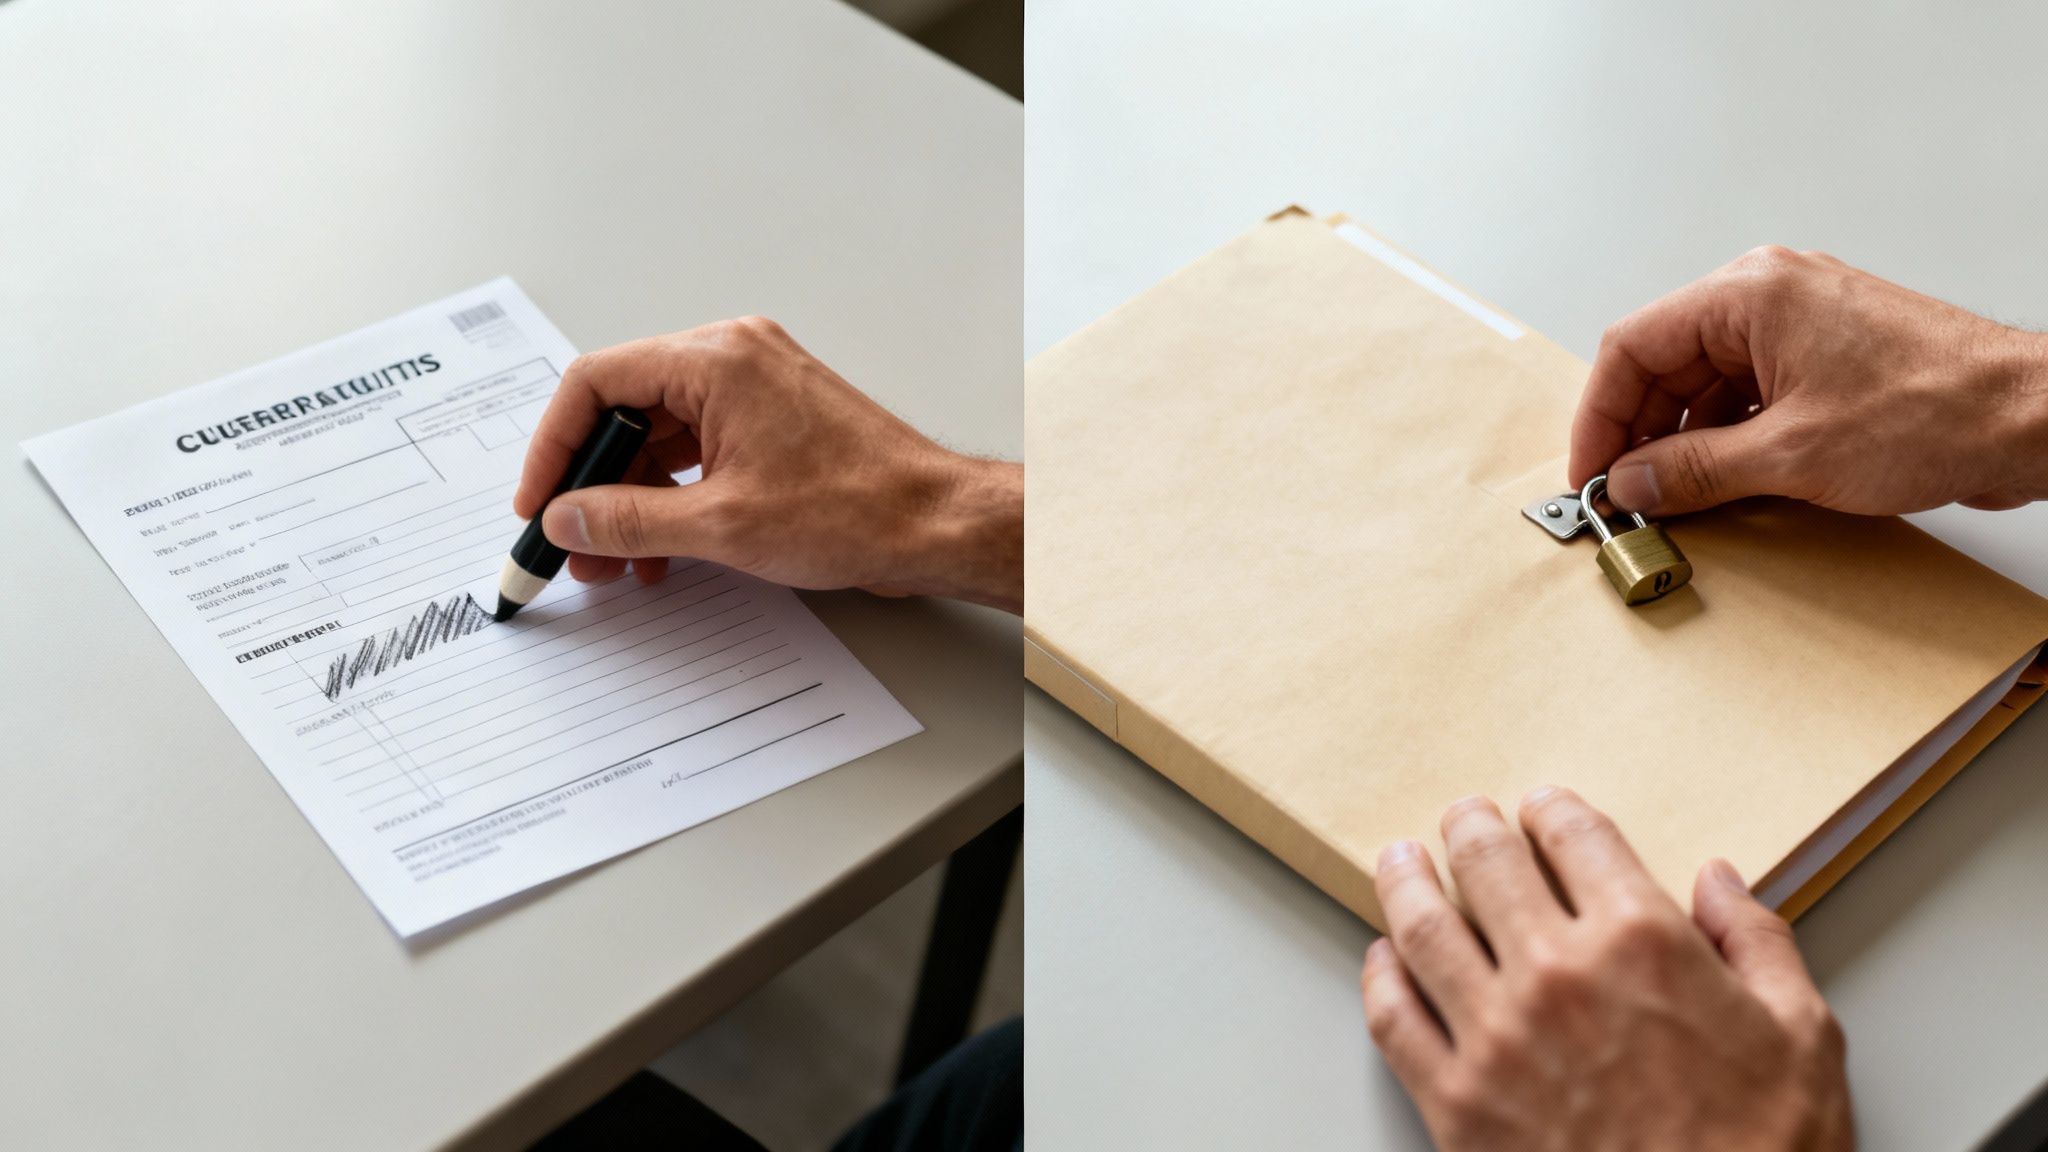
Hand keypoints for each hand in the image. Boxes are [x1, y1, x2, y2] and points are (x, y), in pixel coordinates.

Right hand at [515, 317, 1021, 613]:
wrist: (935, 524)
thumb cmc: (858, 508)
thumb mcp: (721, 524)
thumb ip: (627, 519)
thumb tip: (567, 516)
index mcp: (716, 359)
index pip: (596, 382)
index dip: (555, 446)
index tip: (540, 501)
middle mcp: (734, 358)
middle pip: (626, 408)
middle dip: (592, 483)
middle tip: (571, 541)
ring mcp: (757, 386)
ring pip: (661, 435)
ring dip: (631, 497)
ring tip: (615, 560)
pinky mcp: (774, 419)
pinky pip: (699, 447)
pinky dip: (673, 494)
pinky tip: (661, 548)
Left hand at [1360, 788, 1852, 1151]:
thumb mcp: (1804, 1039)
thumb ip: (1758, 944)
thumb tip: (1720, 881)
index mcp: (1643, 944)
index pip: (1577, 838)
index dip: (1553, 811)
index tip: (1542, 807)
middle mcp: (1557, 975)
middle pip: (1487, 865)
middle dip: (1471, 828)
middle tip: (1463, 817)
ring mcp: (1495, 1039)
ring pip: (1423, 928)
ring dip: (1406, 881)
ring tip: (1401, 860)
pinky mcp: (1455, 1103)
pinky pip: (1394, 1020)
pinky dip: (1380, 977)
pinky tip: (1382, 958)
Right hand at [1572, 245, 2047, 516]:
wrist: (2032, 417)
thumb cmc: (1939, 409)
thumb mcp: (1791, 454)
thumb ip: (1695, 469)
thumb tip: (1634, 482)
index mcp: (1751, 294)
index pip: (1635, 346)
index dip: (1601, 415)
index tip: (1591, 471)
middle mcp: (1772, 297)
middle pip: (1666, 364)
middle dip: (1640, 432)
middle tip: (1626, 492)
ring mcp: (1802, 327)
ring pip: (1707, 383)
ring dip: (1685, 441)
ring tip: (1675, 496)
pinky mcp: (1829, 360)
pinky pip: (1750, 395)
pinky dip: (1727, 438)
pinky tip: (1723, 481)